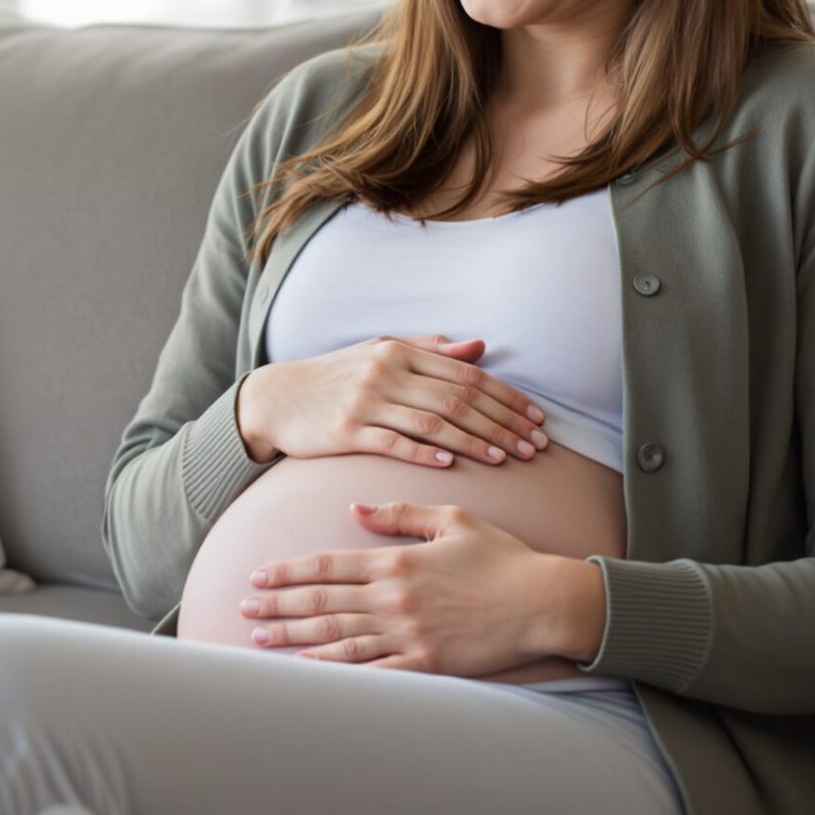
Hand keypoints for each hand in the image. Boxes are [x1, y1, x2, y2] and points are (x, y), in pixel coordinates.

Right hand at [236, 333, 550, 468]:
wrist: (277, 399)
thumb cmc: (335, 378)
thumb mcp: (380, 353)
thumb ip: (431, 351)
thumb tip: (481, 348)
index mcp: (400, 351)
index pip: (468, 374)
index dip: (507, 397)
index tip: (537, 418)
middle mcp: (387, 372)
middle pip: (458, 399)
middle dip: (503, 424)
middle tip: (535, 446)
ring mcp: (366, 401)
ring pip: (433, 422)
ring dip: (474, 442)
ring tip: (506, 459)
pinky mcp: (347, 431)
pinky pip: (393, 443)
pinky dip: (424, 454)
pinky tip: (452, 466)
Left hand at [237, 501, 570, 675]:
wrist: (543, 603)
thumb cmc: (501, 558)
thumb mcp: (452, 520)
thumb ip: (400, 513)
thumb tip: (355, 510)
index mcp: (397, 562)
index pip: (327, 566)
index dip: (288, 571)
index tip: (258, 573)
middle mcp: (394, 600)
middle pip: (321, 603)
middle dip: (277, 604)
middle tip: (243, 605)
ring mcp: (407, 635)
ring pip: (336, 638)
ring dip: (293, 638)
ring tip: (260, 637)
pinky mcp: (425, 664)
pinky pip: (370, 670)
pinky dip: (334, 671)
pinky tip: (306, 669)